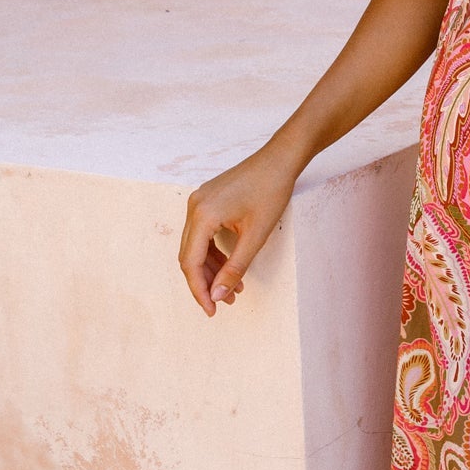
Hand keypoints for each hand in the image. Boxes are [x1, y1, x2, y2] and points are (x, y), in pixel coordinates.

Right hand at [178, 142, 300, 315]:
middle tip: (223, 303)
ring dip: (211, 269)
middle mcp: (194, 207)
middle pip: (189, 256)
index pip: (191, 263)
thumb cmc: (271, 191)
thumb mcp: (256, 236)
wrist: (279, 159)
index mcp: (202, 215)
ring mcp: (198, 202)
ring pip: (196, 246)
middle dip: (205, 283)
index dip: (199, 290)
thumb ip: (235, 267)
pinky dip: (213, 253)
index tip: (212, 310)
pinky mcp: (207, 201)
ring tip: (233, 289)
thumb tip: (219, 295)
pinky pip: (203, 233)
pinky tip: (230, 267)